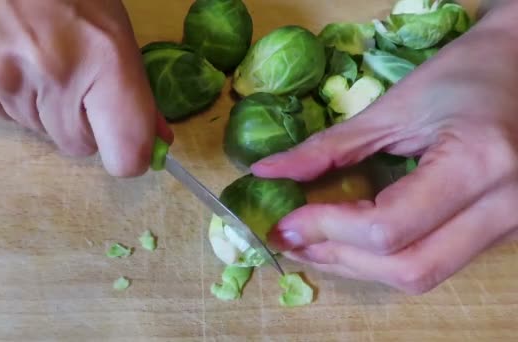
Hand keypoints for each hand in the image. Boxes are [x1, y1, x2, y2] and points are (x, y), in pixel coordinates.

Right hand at [0, 0, 172, 176]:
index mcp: (105, 60)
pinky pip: (4, 116)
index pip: (125, 154)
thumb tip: (157, 139)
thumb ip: (136, 89)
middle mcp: (55, 77)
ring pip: (40, 132)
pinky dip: (11, 96)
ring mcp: (5, 82)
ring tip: (35, 55)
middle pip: (79, 145)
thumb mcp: (114, 29)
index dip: (130, 155)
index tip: (129, 144)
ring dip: (45, 107)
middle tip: (74, 77)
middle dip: (82, 123)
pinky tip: (7, 55)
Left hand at [251, 2, 517, 293]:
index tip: (283, 223)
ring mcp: (506, 227)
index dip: (327, 230)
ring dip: (357, 266)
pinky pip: (434, 262)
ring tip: (312, 242)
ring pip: (421, 276)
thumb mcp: (393, 107)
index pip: (388, 228)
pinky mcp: (497, 232)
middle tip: (291, 239)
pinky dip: (383, 259)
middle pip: (408, 269)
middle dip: (339, 259)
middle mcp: (501, 209)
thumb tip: (267, 172)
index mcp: (477, 164)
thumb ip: (329, 147)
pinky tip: (349, 240)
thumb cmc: (464, 74)